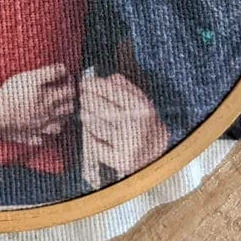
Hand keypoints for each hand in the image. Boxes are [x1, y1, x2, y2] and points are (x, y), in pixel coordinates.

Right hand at [0, 63, 75, 145]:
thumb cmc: (11, 94)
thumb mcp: (30, 78)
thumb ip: (49, 73)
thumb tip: (63, 68)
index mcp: (50, 99)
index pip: (70, 91)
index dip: (71, 82)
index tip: (67, 77)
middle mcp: (49, 115)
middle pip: (69, 108)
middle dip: (70, 99)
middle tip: (65, 92)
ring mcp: (40, 128)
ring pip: (60, 124)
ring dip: (62, 116)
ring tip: (58, 108)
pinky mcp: (30, 137)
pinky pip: (43, 139)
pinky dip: (46, 134)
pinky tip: (42, 128)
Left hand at [80, 72, 169, 186]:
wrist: (159, 156)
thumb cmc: (145, 124)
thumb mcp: (142, 102)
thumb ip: (124, 86)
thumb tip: (102, 79)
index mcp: (142, 108)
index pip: (111, 90)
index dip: (93, 84)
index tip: (84, 83)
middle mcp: (136, 125)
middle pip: (98, 106)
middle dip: (86, 99)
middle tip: (82, 97)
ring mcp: (128, 144)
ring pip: (93, 124)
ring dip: (86, 116)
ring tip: (86, 112)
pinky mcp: (120, 161)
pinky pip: (94, 144)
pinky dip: (91, 137)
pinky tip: (93, 133)